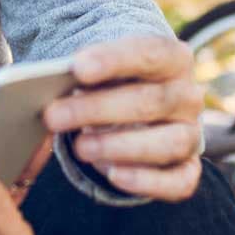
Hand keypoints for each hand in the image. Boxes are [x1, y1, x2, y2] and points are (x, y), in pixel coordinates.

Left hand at [41, 36, 203, 202]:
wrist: (131, 110)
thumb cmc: (108, 84)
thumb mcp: (96, 71)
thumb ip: (79, 74)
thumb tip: (44, 89)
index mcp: (172, 59)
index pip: (151, 52)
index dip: (114, 59)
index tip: (77, 67)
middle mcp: (188, 96)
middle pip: (152, 100)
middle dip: (99, 109)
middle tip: (53, 115)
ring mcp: (190, 134)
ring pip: (170, 142)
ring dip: (121, 146)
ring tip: (80, 148)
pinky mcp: (186, 170)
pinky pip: (178, 181)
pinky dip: (147, 181)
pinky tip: (113, 176)